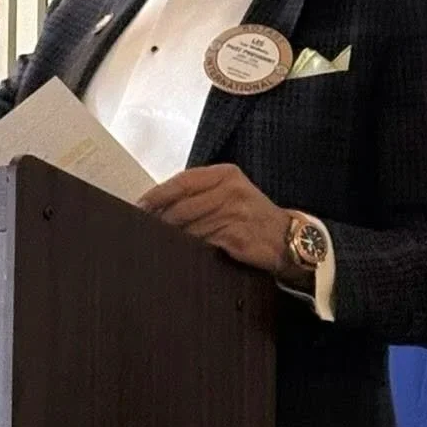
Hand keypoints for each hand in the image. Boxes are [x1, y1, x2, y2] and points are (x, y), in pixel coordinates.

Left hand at [140, 165, 291, 276]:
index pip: (182, 181)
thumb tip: (157, 207)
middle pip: (182, 205)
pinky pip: (203, 242)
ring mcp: (235, 212)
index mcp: (225, 174)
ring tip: (158, 243)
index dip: (157, 195)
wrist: (288, 239)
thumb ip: (200, 195)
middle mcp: (230, 190)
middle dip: (159, 220)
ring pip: (190, 226)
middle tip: (142, 229)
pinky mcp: (236, 235)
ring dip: (172, 237)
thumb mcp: (230, 194)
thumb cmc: (253, 217)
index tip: (138, 207)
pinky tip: (181, 252)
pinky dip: (189, 248)